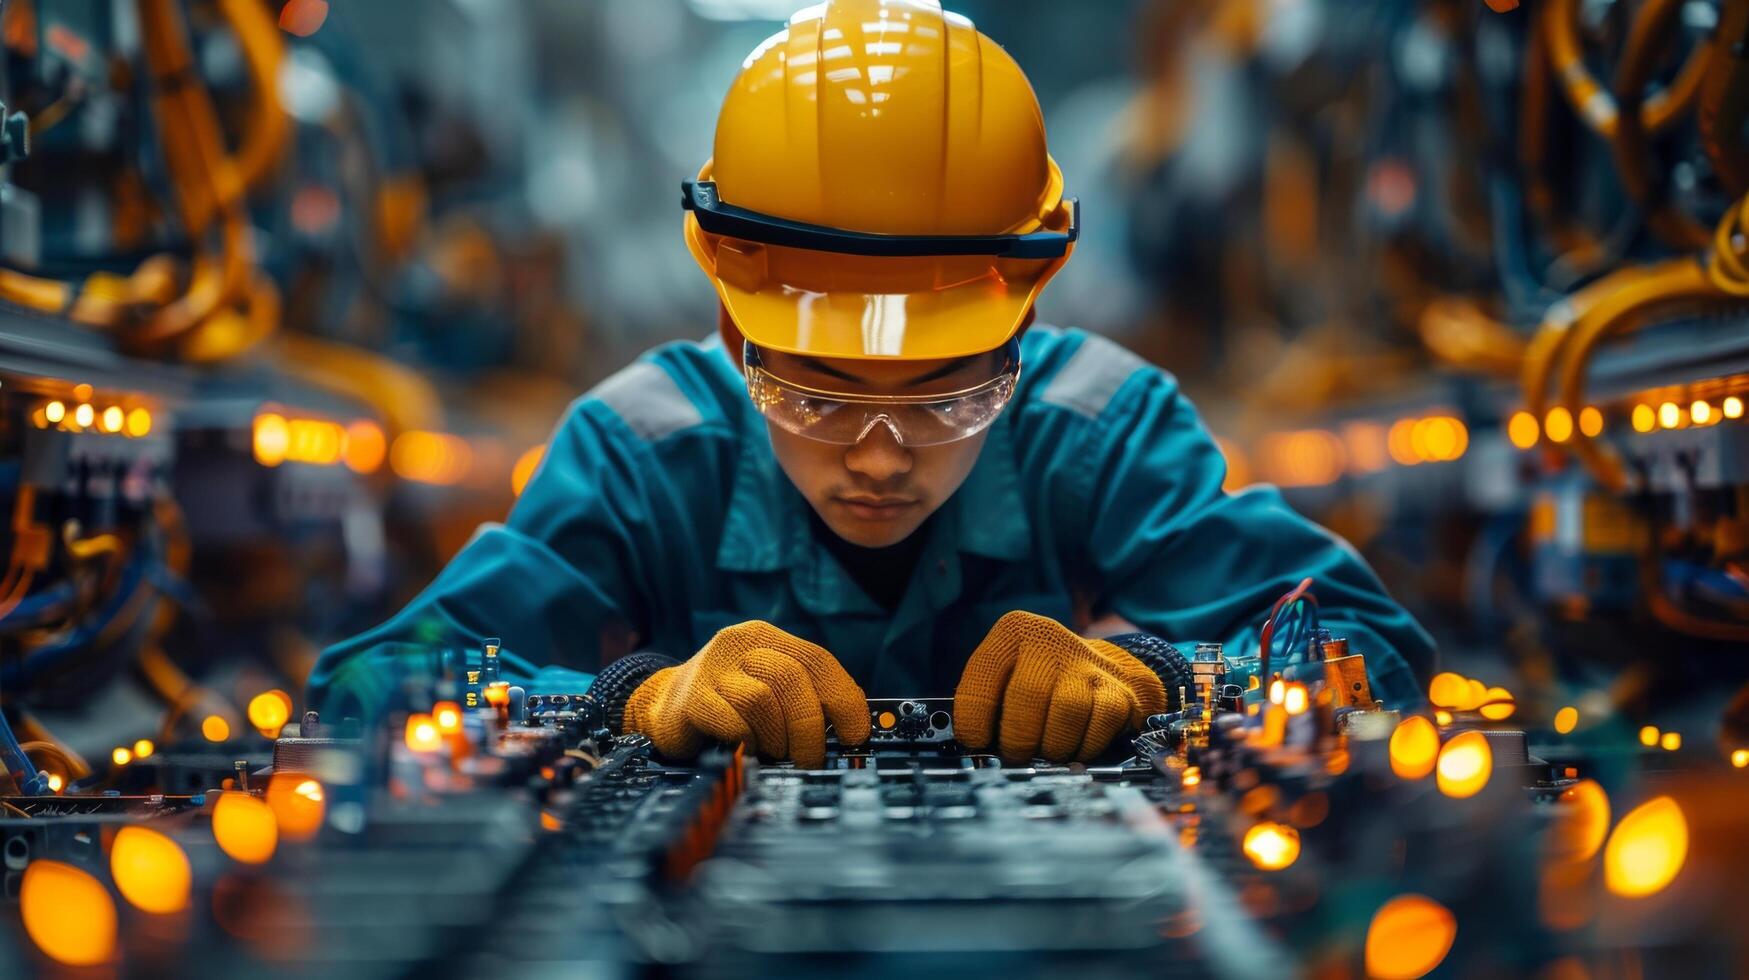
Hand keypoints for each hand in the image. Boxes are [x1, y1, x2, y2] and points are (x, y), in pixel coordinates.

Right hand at [624, 621, 869, 766]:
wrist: (661, 706)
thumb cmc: (725, 703)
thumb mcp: (767, 689)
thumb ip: (802, 697)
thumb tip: (851, 729)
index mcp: (766, 638)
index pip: (818, 661)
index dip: (844, 700)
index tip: (856, 734)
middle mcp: (739, 645)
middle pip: (792, 679)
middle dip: (810, 728)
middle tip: (811, 758)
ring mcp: (712, 669)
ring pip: (762, 699)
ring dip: (777, 737)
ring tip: (774, 752)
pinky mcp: (690, 699)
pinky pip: (732, 721)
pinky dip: (748, 741)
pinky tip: (747, 748)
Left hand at [954, 611, 1165, 763]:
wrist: (1101, 670)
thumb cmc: (1041, 683)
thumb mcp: (1006, 677)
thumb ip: (987, 705)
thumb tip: (976, 749)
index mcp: (1014, 632)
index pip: (985, 671)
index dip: (975, 714)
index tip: (976, 741)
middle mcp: (1051, 639)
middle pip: (1028, 695)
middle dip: (1018, 737)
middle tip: (1015, 754)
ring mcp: (1088, 663)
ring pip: (1067, 711)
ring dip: (1052, 745)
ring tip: (1046, 750)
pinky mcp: (1119, 689)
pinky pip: (1100, 724)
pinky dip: (1084, 746)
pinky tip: (1075, 746)